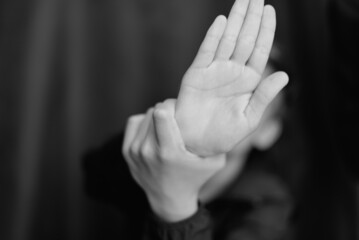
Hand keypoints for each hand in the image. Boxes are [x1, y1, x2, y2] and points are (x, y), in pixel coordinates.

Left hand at [122, 99, 225, 221]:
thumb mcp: (214, 163)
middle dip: (167, 110)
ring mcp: (135, 151)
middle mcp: (148, 151)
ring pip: (145, 115)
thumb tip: (223, 117)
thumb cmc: (194, 178)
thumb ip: (220, 142)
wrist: (169, 199)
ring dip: (157, 116)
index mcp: (169, 152)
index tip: (180, 109)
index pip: (161, 114)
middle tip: (177, 117)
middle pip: (155, 111)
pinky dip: (144, 122)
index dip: (172, 105)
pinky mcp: (126, 151)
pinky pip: (134, 122)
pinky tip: (154, 130)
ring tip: (167, 125)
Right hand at [175, 0, 287, 155]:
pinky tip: (221, 22)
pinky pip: (206, 51)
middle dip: (251, 17)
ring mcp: (214, 71)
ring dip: (235, 20)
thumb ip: (264, 96)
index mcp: (249, 81)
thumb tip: (284, 75)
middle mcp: (233, 71)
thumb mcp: (249, 119)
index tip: (269, 10)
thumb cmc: (224, 134)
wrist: (197, 143)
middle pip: (245, 38)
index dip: (265, 30)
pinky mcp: (196, 74)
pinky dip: (213, 37)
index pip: (260, 50)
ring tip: (243, 0)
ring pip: (227, 40)